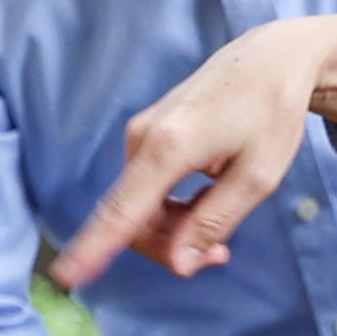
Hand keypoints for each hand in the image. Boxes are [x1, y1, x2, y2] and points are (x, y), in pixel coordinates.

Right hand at [53, 17, 336, 285]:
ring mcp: (141, 134)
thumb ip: (214, 222)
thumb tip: (178, 263)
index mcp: (170, 146)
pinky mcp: (146, 135)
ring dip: (174, 228)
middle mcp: (143, 137)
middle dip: (170, 247)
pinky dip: (171, 208)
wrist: (270, 59)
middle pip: (134, 220)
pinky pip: (146, 189)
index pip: (122, 211)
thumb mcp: (258, 177)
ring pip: (141, 208)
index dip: (93, 248)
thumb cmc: (271, 113)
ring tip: (222, 223)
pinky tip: (206, 200)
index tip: (65, 276)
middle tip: (219, 255)